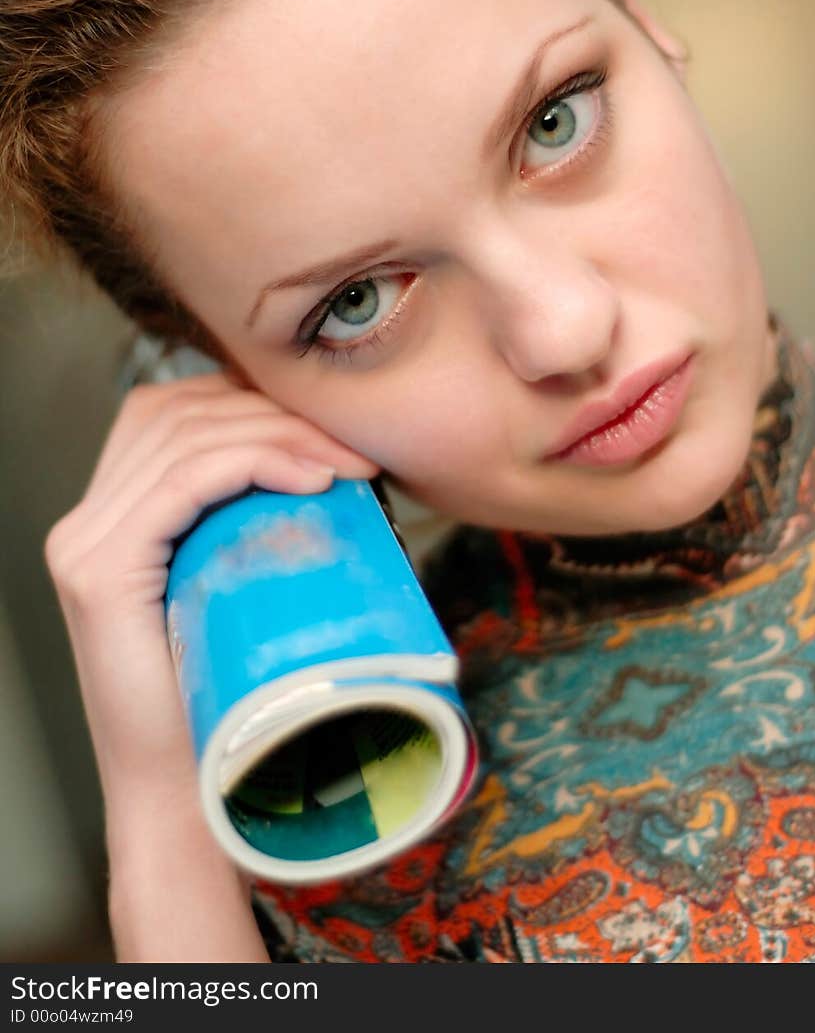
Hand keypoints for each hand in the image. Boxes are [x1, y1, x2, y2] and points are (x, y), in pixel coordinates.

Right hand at [44, 369, 380, 792]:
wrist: (191, 792)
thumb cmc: (230, 694)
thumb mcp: (238, 584)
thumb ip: (248, 522)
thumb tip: (333, 458)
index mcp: (109, 517)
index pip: (172, 412)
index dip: (250, 402)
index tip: (329, 431)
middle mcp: (84, 523)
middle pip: (177, 412)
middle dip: (272, 413)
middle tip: (351, 448)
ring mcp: (84, 545)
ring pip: (185, 439)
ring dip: (277, 435)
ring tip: (345, 465)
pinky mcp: (100, 574)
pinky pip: (181, 483)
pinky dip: (252, 464)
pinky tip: (310, 480)